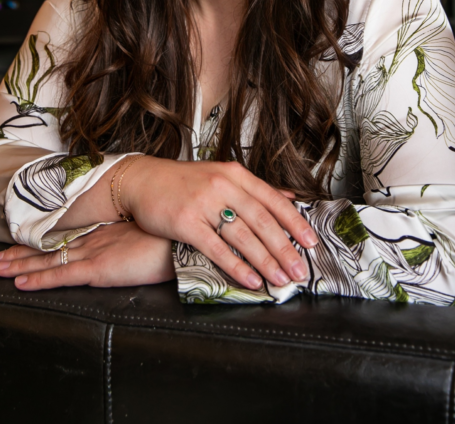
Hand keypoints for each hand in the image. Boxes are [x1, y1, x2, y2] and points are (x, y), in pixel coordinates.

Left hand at [0, 222, 173, 290]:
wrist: (183, 237)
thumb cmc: (170, 237)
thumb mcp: (147, 236)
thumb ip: (134, 240)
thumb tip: (130, 242)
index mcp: (105, 232)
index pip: (65, 238)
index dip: (41, 242)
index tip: (20, 244)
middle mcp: (94, 240)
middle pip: (49, 248)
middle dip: (20, 254)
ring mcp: (94, 253)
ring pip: (48, 261)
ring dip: (20, 266)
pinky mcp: (98, 268)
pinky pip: (61, 276)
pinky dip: (39, 280)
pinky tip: (21, 283)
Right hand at [121, 157, 317, 291]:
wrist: (143, 180)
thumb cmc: (184, 182)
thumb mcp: (221, 176)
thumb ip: (253, 189)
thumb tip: (290, 197)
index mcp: (235, 174)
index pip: (273, 199)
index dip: (295, 222)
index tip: (312, 242)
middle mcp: (223, 186)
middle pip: (262, 220)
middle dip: (285, 248)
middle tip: (301, 270)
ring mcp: (204, 203)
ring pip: (243, 236)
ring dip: (266, 261)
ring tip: (282, 279)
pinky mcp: (186, 222)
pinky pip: (217, 248)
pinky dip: (237, 266)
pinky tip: (251, 280)